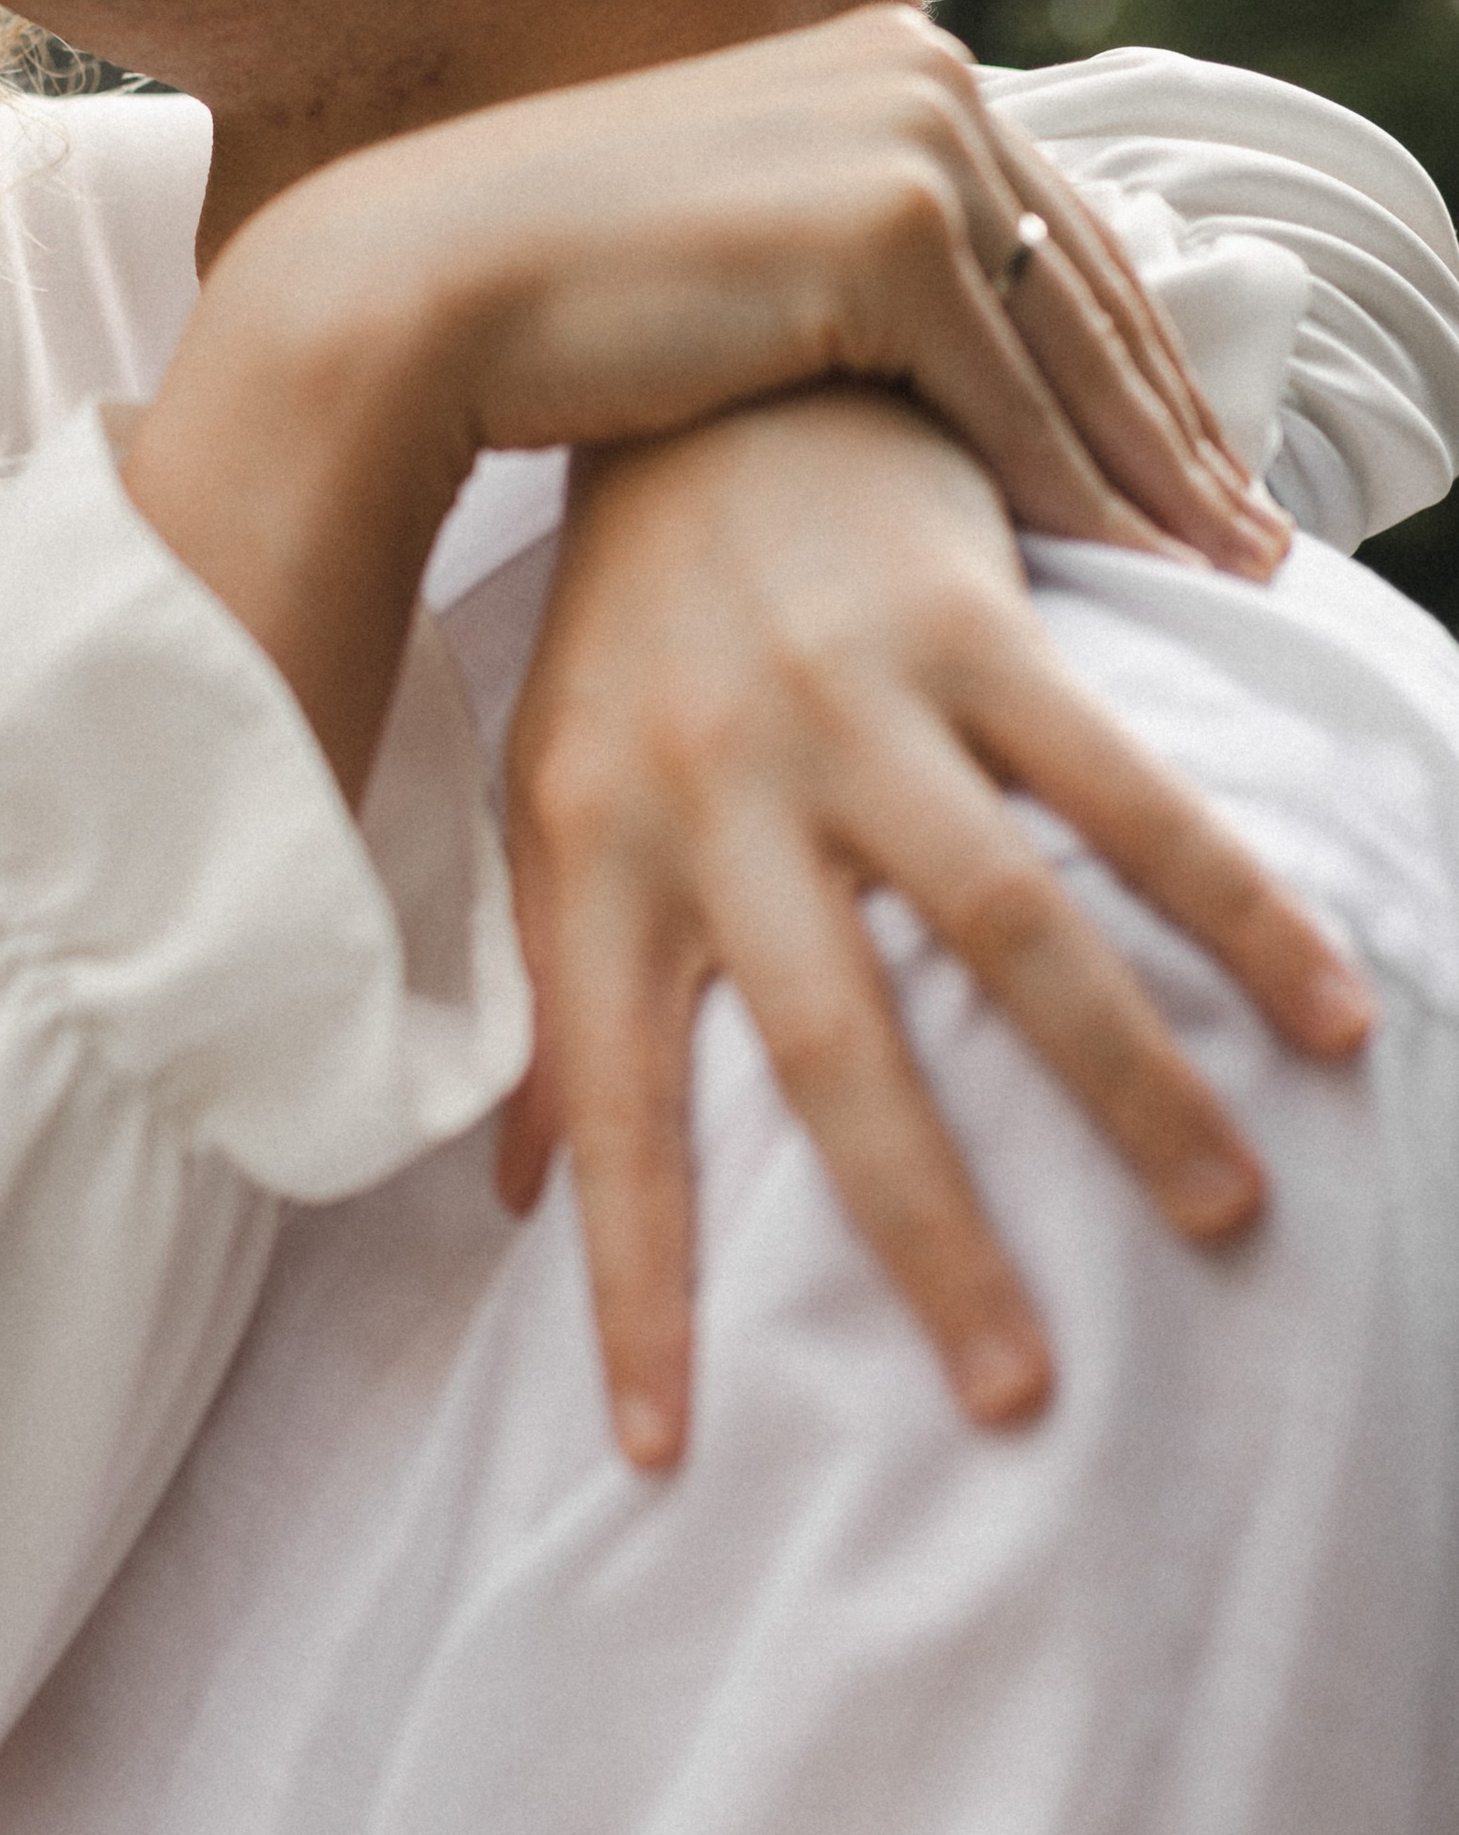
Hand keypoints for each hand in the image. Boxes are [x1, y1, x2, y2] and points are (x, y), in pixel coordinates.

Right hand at [132, 6, 1281, 805]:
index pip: (1052, 226)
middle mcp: (927, 69)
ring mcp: (918, 141)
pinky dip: (1080, 492)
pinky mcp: (899, 232)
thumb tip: (950, 335)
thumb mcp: (742, 239)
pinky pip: (1018, 400)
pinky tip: (1126, 567)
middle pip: (1088, 282)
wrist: (420, 291)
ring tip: (1220, 564)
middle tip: (1246, 526)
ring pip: (1075, 346)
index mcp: (893, 52)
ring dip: (1157, 469)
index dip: (1131, 351)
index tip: (1188, 455)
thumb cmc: (557, 292)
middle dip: (1171, 419)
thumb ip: (850, 245)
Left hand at [498, 392, 1371, 1468]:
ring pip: (1010, 930)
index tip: (667, 1455)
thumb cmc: (621, 622)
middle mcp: (716, 794)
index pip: (605, 1112)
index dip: (628, 1284)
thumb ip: (541, 999)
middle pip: (832, 1056)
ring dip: (1129, 1082)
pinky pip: (1123, 786)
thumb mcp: (544, 797)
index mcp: (596, 853)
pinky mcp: (970, 627)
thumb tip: (505, 1204)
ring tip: (1229, 1215)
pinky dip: (1231, 901)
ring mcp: (851, 707)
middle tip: (1018, 1403)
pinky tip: (1329, 1006)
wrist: (695, 379)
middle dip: (926, 1240)